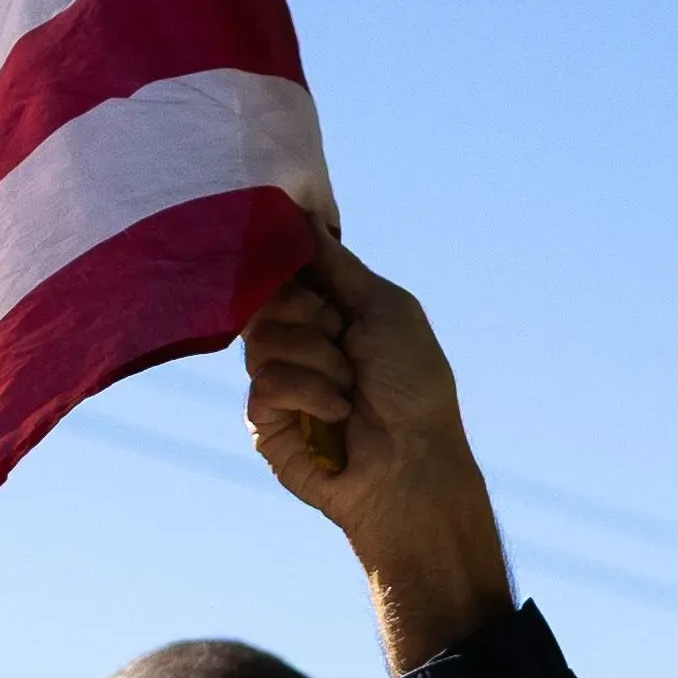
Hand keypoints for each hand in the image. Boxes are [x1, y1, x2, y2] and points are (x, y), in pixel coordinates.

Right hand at [239, 232, 513, 671]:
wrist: (415, 464)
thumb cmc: (414, 386)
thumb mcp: (384, 307)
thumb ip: (337, 265)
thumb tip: (301, 214)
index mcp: (328, 312)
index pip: (283, 270)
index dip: (288, 265)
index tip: (310, 267)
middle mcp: (299, 343)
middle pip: (266, 298)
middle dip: (311, 314)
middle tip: (345, 339)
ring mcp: (280, 383)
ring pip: (263, 339)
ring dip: (317, 358)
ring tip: (350, 387)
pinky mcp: (266, 423)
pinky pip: (265, 383)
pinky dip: (310, 392)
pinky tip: (338, 413)